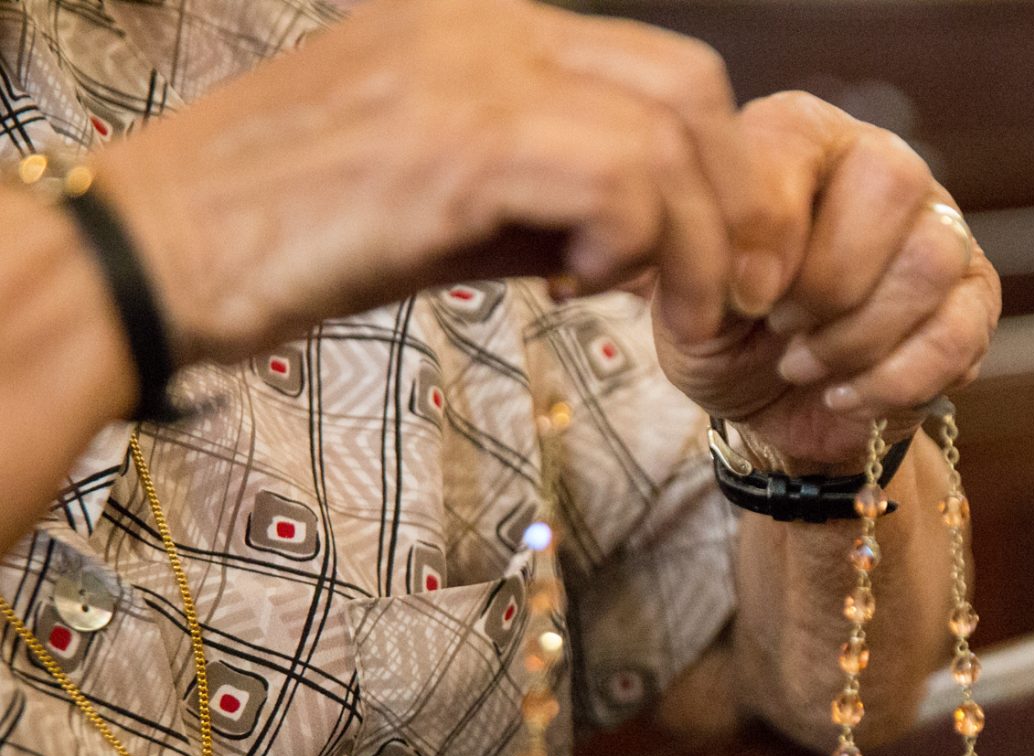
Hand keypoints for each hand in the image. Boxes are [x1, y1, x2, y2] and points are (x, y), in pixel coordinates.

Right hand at [94, 0, 780, 363]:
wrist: (158, 248)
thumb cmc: (293, 235)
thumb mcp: (445, 206)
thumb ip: (548, 206)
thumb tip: (645, 247)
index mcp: (490, 28)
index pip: (663, 72)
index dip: (719, 172)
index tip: (725, 261)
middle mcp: (492, 29)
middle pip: (692, 88)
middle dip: (741, 204)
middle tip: (744, 295)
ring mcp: (472, 77)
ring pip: (668, 141)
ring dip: (702, 248)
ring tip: (678, 317)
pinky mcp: (454, 144)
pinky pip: (615, 183)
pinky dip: (633, 248)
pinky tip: (582, 293)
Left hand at [651, 93, 1001, 469]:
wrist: (766, 404)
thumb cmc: (724, 329)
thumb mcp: (687, 292)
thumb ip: (704, 258)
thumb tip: (754, 276)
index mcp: (801, 137)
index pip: (802, 136)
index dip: (774, 224)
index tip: (746, 295)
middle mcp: (881, 166)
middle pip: (895, 180)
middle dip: (830, 279)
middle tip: (783, 327)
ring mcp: (939, 231)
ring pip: (932, 259)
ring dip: (859, 336)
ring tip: (804, 365)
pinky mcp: (973, 302)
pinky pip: (959, 332)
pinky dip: (893, 381)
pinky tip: (846, 395)